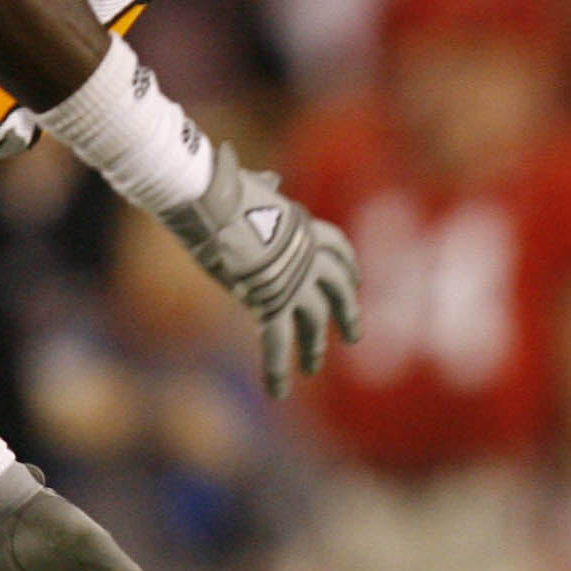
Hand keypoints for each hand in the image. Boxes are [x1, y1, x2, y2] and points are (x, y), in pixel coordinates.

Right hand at [156, 144, 361, 395]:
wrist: (215, 200)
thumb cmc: (223, 187)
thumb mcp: (251, 185)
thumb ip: (264, 187)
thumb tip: (267, 178)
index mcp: (306, 227)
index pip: (338, 249)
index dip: (349, 267)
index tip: (355, 281)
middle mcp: (309, 256)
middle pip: (337, 290)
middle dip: (346, 313)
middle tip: (354, 335)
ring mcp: (294, 282)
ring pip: (313, 321)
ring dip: (313, 347)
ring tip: (314, 368)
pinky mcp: (271, 302)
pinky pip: (276, 342)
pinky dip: (277, 368)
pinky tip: (278, 392)